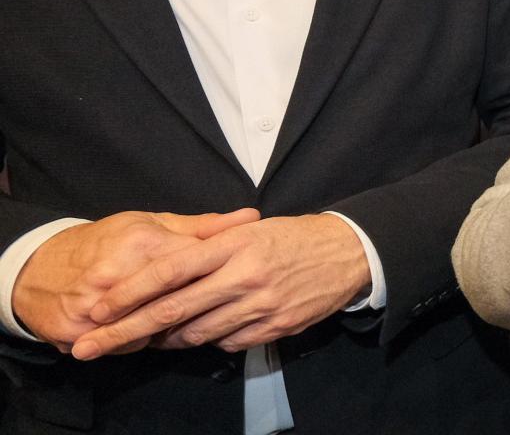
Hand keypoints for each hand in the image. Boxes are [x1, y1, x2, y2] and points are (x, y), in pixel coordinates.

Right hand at [12, 210, 258, 351]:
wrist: (39, 267)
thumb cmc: (105, 241)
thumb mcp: (151, 223)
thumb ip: (203, 226)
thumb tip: (251, 218)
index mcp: (141, 243)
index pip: (195, 267)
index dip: (220, 278)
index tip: (237, 283)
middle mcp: (118, 275)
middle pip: (177, 303)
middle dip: (202, 310)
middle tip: (220, 310)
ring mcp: (95, 306)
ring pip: (155, 330)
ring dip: (175, 330)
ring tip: (188, 321)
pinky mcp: (77, 331)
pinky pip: (128, 346)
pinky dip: (145, 342)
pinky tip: (154, 333)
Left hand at [72, 214, 371, 358]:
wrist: (350, 252)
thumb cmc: (293, 237)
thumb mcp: (249, 230)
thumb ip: (208, 245)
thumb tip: (164, 271)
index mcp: (232, 246)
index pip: (168, 271)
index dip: (128, 292)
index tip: (98, 309)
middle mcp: (243, 276)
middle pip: (172, 310)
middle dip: (124, 331)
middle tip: (92, 346)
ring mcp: (260, 305)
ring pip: (197, 333)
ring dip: (167, 339)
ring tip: (149, 340)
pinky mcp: (276, 327)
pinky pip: (229, 342)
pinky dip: (211, 340)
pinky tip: (207, 331)